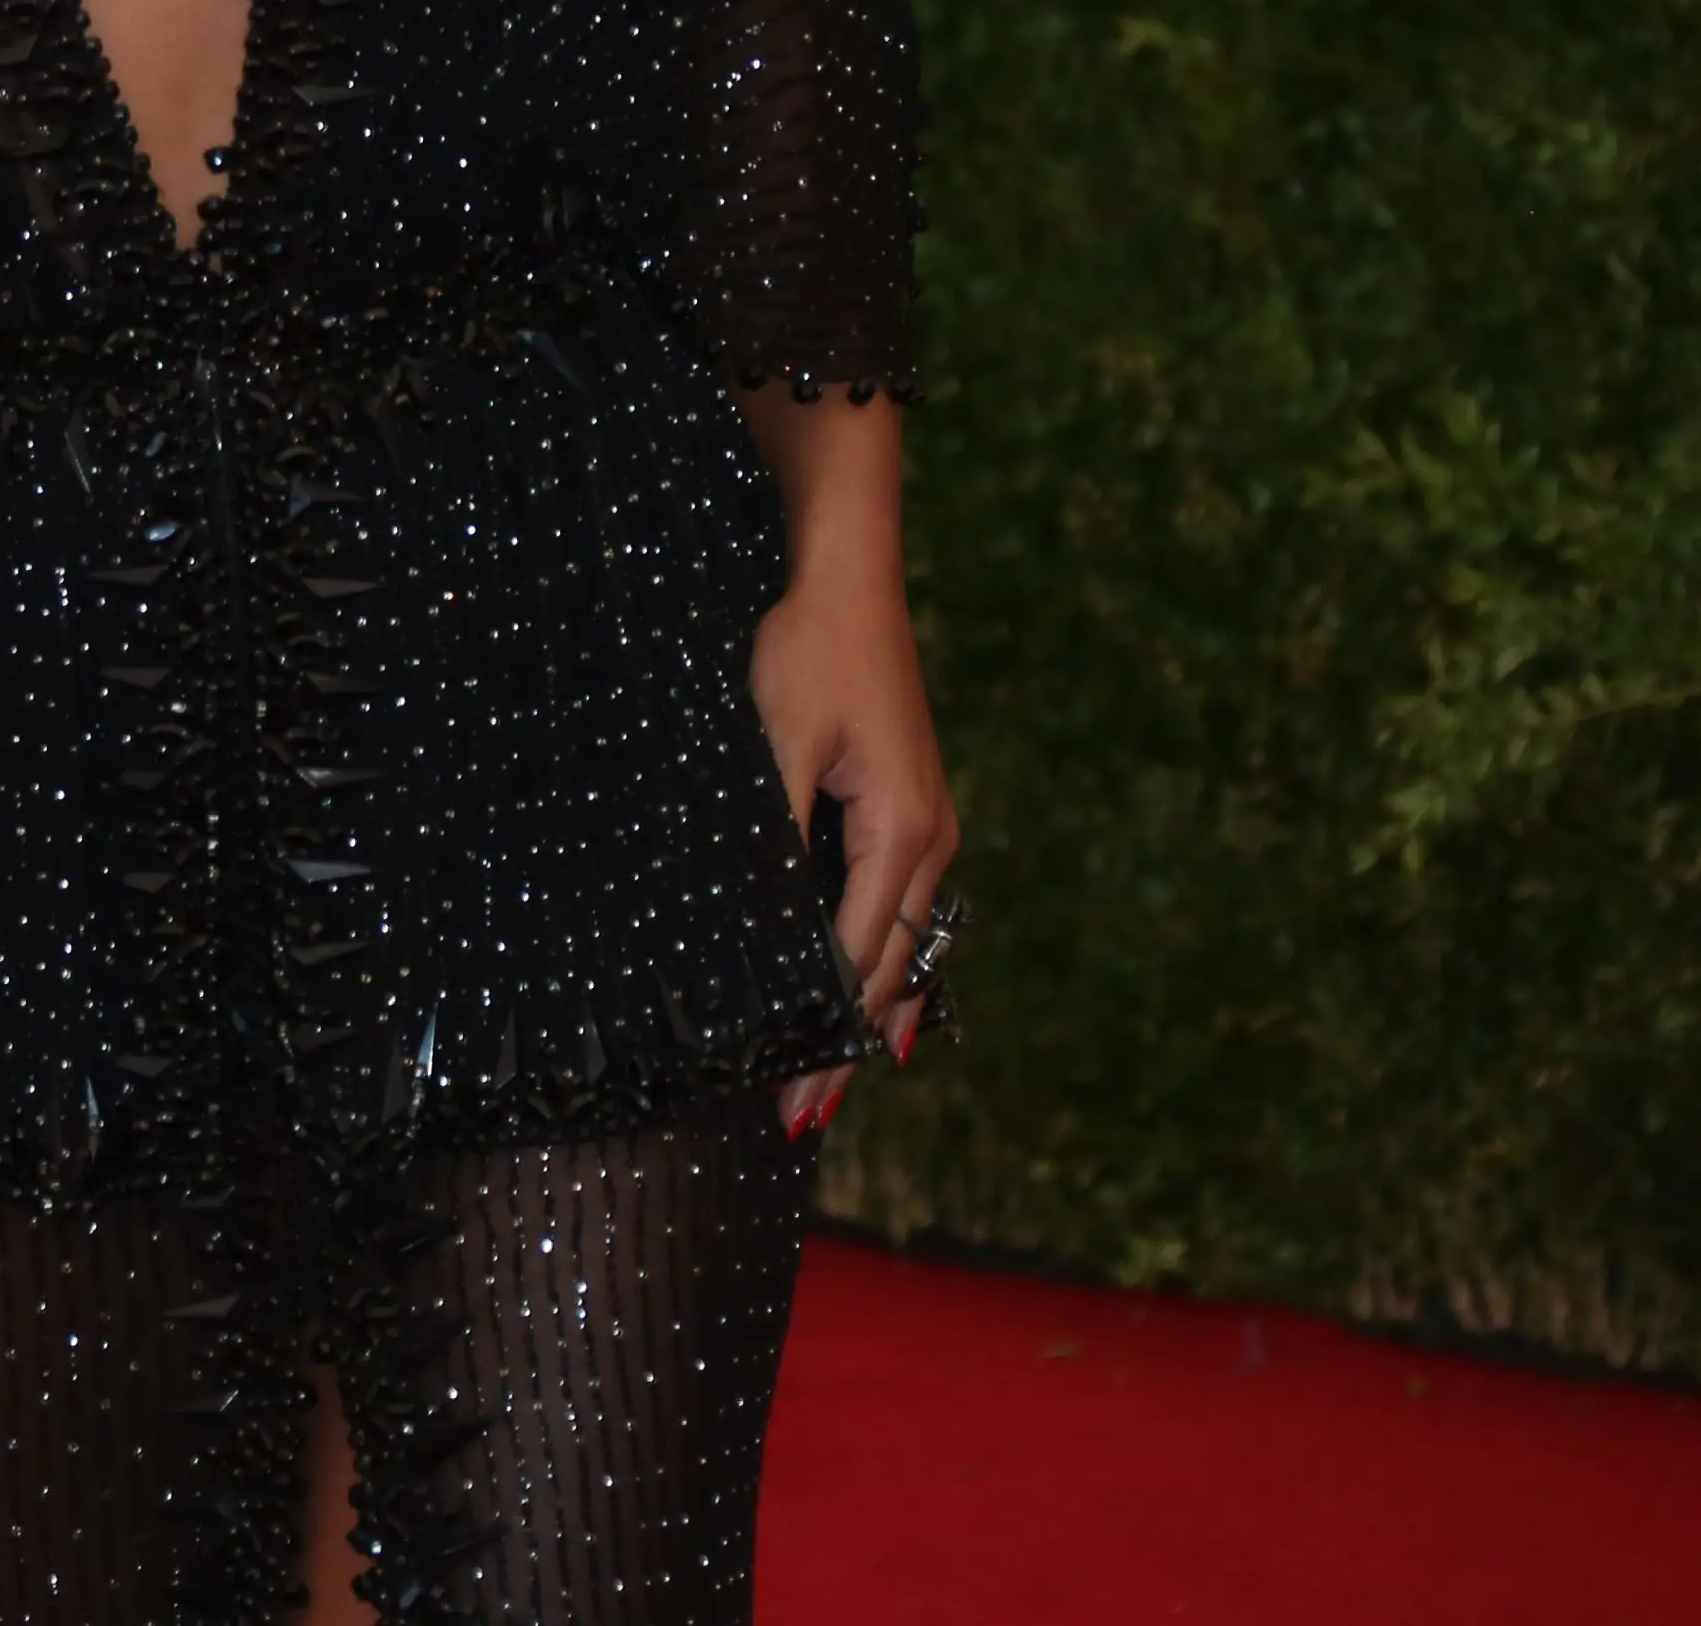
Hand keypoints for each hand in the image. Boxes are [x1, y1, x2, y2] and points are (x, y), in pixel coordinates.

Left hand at [751, 554, 957, 1139]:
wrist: (850, 582)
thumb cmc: (808, 651)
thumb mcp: (778, 743)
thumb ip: (779, 840)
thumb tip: (771, 933)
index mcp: (900, 835)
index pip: (859, 963)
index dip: (827, 1039)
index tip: (795, 1101)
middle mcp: (929, 843)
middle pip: (889, 971)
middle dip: (847, 1048)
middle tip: (802, 1120)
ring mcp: (927, 829)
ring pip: (899, 946)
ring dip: (863, 1014)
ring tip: (824, 1082)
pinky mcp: (909, 812)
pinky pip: (898, 911)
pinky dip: (875, 964)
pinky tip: (864, 1004)